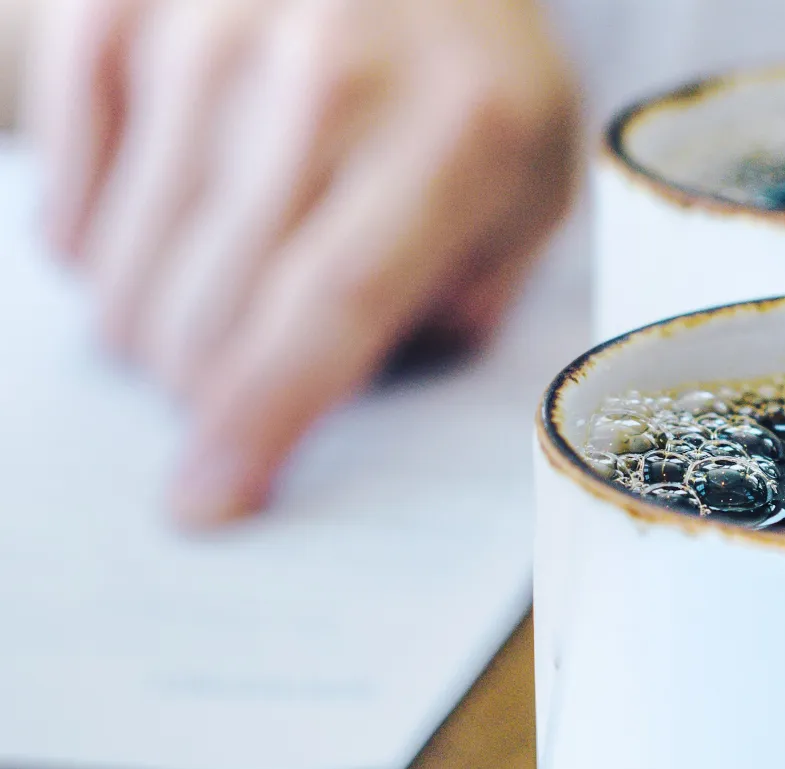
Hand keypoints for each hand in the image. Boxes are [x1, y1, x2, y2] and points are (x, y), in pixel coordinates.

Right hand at [25, 0, 579, 525]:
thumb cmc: (473, 88)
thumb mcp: (527, 194)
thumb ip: (462, 303)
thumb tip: (330, 406)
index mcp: (458, 132)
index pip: (332, 305)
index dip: (258, 419)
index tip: (202, 503)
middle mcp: (328, 71)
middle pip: (207, 307)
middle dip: (204, 390)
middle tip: (235, 382)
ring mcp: (210, 25)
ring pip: (117, 267)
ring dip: (151, 323)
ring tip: (216, 286)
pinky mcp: (118, 6)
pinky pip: (58, 197)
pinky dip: (94, 242)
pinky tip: (164, 216)